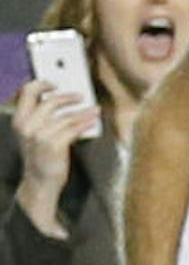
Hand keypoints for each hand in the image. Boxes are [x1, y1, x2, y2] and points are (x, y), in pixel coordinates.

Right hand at [10, 80, 99, 233]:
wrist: (39, 182)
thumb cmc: (39, 157)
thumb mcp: (31, 134)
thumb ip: (39, 117)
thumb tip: (59, 100)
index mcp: (19, 120)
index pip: (26, 92)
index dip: (41, 83)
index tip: (55, 82)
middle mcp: (26, 126)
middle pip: (49, 101)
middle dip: (67, 96)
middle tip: (80, 96)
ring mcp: (39, 135)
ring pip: (65, 115)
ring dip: (83, 110)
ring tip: (94, 109)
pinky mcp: (53, 145)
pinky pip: (74, 128)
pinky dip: (85, 122)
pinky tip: (93, 120)